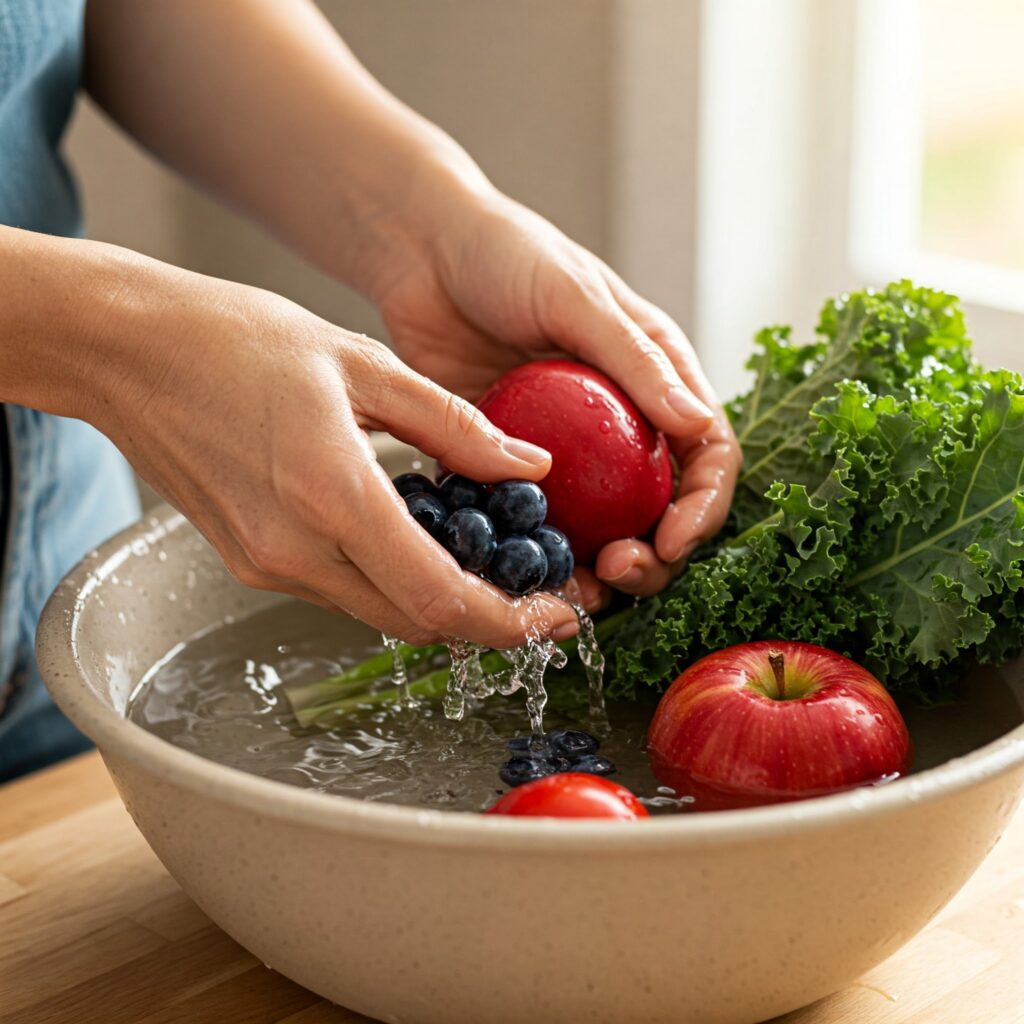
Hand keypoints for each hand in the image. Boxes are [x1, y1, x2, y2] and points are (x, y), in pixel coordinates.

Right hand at [81, 253, 579, 647]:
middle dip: (487, 620)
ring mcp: (266, 563)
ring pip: (381, 611)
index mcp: (331, 494)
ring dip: (441, 601)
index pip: (439, 598)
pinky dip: (392, 579)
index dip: (508, 622)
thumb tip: (530, 465)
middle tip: (538, 593)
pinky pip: (342, 589)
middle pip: (417, 622)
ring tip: (490, 564)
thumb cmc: (237, 341)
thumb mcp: (364, 364)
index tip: (558, 616)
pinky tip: (419, 540)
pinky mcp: (250, 561)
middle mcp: (295, 549)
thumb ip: (455, 425)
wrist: (127, 353)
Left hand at [370, 189, 741, 603]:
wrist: (423, 251)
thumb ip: (637, 362)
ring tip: (573, 588)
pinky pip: (532, 519)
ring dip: (595, 566)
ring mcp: (567, 448)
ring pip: (599, 527)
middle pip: (659, 507)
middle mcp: (620, 421)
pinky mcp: (512, 461)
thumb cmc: (508, 254)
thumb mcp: (578, 299)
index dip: (703, 505)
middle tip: (618, 568)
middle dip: (653, 552)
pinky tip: (520, 571)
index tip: (673, 538)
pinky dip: (533, 552)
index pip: (707, 454)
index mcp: (657, 378)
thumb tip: (697, 424)